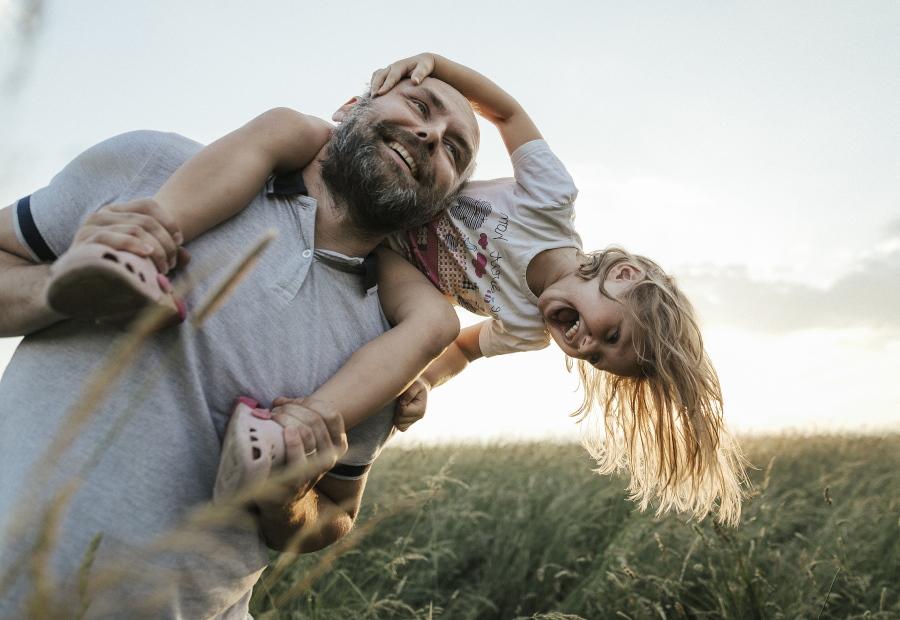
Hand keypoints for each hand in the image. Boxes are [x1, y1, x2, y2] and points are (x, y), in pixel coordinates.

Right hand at [71, 198, 187, 272]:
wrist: (75, 287)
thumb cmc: (114, 269)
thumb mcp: (141, 258)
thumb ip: (164, 253)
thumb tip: (187, 257)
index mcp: (117, 212)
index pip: (149, 205)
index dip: (169, 222)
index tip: (181, 242)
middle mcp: (103, 214)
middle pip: (146, 220)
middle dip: (166, 243)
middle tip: (172, 264)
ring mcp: (91, 226)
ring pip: (135, 229)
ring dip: (156, 250)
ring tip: (163, 269)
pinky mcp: (83, 242)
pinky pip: (111, 237)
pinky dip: (133, 245)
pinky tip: (146, 255)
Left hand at [270, 396, 347, 497]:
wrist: (284, 498)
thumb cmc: (292, 459)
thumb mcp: (304, 437)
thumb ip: (298, 416)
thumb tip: (280, 401)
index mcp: (338, 443)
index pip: (331, 414)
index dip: (311, 403)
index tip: (293, 402)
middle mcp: (332, 456)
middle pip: (315, 420)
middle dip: (293, 409)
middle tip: (276, 410)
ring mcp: (316, 469)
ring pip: (306, 432)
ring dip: (286, 419)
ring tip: (272, 417)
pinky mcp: (298, 481)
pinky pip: (299, 455)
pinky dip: (292, 440)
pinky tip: (285, 432)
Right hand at [370, 53, 435, 96]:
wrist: (422, 61)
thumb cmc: (424, 66)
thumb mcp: (424, 68)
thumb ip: (420, 74)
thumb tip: (414, 81)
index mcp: (400, 66)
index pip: (391, 76)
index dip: (385, 85)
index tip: (380, 93)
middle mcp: (392, 67)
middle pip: (380, 75)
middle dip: (375, 86)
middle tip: (373, 98)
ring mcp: (388, 70)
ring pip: (376, 76)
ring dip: (373, 85)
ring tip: (371, 98)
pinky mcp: (387, 74)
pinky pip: (377, 77)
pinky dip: (374, 84)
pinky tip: (374, 94)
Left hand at [393, 378, 429, 431]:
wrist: (418, 387)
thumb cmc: (416, 384)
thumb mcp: (415, 384)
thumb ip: (409, 393)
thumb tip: (402, 403)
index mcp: (421, 409)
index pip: (403, 411)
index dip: (399, 404)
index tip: (402, 397)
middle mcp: (419, 417)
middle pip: (400, 420)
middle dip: (397, 410)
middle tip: (400, 401)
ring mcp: (414, 421)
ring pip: (399, 425)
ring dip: (396, 415)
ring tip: (400, 405)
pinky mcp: (409, 423)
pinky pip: (400, 427)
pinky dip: (397, 420)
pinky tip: (399, 411)